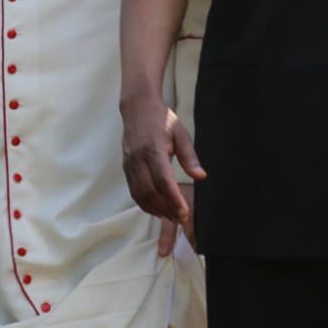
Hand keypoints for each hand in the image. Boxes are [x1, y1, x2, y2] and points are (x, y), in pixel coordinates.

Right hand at [120, 95, 203, 248]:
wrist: (137, 108)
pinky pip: (134, 191)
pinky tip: (158, 209)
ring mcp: (129, 164)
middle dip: (166, 209)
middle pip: (150, 192)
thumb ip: (190, 157)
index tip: (185, 213)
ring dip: (156, 209)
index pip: (162, 180)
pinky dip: (145, 204)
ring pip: (139, 195)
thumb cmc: (162, 119)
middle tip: (181, 219)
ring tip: (172, 217)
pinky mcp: (126, 168)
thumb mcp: (181, 133)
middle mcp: (138, 158)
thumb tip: (201, 177)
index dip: (173, 199)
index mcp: (153, 149)